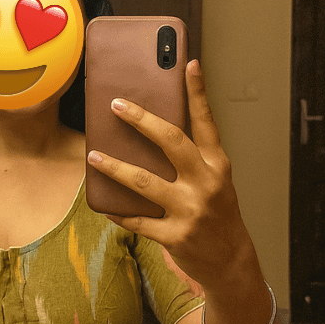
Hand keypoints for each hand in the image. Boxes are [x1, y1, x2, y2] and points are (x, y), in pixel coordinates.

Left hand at [87, 60, 254, 288]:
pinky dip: (118, 212)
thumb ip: (190, 158)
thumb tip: (150, 132)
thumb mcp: (213, 180)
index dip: (197, 91)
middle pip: (171, 141)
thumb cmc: (217, 213)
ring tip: (94, 155)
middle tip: (115, 104)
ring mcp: (190, 209)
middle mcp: (206, 182)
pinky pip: (136, 220)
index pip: (206, 121)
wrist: (231, 260)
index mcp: (217, 164)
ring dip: (114, 167)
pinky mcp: (175, 235)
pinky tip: (103, 206)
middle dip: (140, 119)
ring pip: (144, 181)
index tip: (187, 63)